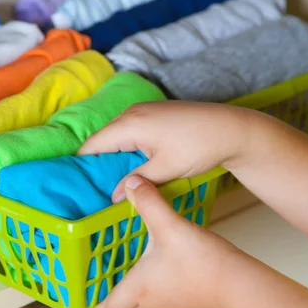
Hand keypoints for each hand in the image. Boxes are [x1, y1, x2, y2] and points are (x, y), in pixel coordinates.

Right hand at [79, 101, 248, 201]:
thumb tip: (112, 197)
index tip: (73, 187)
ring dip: (111, 156)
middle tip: (89, 189)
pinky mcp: (155, 114)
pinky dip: (125, 148)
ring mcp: (144, 111)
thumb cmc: (200, 146)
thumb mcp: (166, 169)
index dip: (80, 166)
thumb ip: (137, 182)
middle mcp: (132, 113)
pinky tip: (129, 166)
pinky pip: (130, 132)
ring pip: (116, 136)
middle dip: (95, 163)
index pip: (92, 146)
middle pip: (102, 140)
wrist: (233, 128)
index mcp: (130, 124)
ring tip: (107, 182)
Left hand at [87, 175, 238, 307]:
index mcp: (138, 290)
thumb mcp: (170, 226)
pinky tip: (164, 276)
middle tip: (103, 292)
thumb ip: (149, 203)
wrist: (239, 284)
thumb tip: (131, 183)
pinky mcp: (190, 307)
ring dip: (133, 303)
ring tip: (130, 281)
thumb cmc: (201, 261)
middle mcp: (151, 304)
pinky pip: (165, 307)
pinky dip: (156, 297)